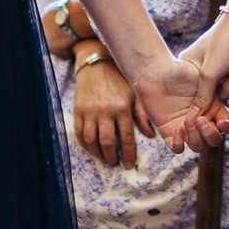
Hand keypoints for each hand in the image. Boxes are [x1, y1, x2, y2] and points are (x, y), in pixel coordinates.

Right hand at [72, 52, 138, 168]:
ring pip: (92, 140)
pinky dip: (84, 144)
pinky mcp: (78, 110)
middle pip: (108, 142)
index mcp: (122, 108)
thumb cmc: (120, 79)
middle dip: (112, 157)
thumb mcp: (135, 94)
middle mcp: (105, 111)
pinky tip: (91, 149)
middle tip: (115, 164)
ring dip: (98, 154)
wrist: (97, 63)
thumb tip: (150, 135)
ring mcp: (90, 111)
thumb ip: (142, 115)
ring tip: (104, 159)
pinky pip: (79, 133)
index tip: (129, 165)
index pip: (127, 138)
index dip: (128, 154)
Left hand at [132, 53, 228, 152]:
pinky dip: (179, 143)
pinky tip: (177, 129)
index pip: (228, 125)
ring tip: (187, 121)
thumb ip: (212, 95)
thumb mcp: (203, 78)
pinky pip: (178, 148)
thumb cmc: (180, 70)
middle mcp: (202, 121)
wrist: (156, 72)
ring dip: (195, 137)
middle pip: (214, 140)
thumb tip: (220, 107)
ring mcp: (186, 129)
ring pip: (198, 146)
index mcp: (214, 109)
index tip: (222, 123)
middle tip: (200, 120)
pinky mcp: (170, 133)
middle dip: (209, 134)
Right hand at [177, 23, 228, 105]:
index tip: (210, 106)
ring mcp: (218, 72)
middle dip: (225, 88)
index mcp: (189, 70)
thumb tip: (195, 116)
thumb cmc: (223, 44)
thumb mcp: (210, 73)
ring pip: (226, 93)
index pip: (192, 96)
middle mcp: (202, 72)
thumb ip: (203, 95)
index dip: (202, 103)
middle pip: (212, 97)